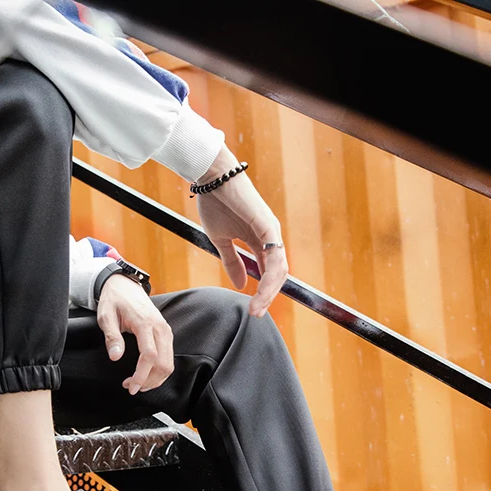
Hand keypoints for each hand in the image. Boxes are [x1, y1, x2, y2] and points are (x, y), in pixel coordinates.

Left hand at [96, 275, 173, 394]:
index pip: (149, 356)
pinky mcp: (166, 333)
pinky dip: (159, 370)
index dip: (141, 375)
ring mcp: (165, 331)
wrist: (125, 285)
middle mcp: (160, 328)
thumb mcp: (106, 316)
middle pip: (164, 363)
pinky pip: (169, 357)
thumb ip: (111, 337)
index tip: (130, 386)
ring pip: (169, 363)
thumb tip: (115, 357)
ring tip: (137, 383)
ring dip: (155, 378)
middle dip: (149, 381)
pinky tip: (146, 375)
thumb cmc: (114, 300)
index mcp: (145, 323)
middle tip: (130, 387)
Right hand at [196, 145, 288, 316]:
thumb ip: (232, 262)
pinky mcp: (269, 226)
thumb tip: (241, 286)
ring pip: (279, 269)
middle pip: (277, 275)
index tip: (253, 310)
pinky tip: (261, 291)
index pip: (268, 272)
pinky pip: (275, 257)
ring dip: (269, 292)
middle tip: (256, 314)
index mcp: (260, 241)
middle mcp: (270, 238)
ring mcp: (272, 232)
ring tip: (258, 308)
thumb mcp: (221, 240)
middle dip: (268, 297)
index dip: (263, 292)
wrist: (211, 177)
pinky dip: (270, 277)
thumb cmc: (215, 203)